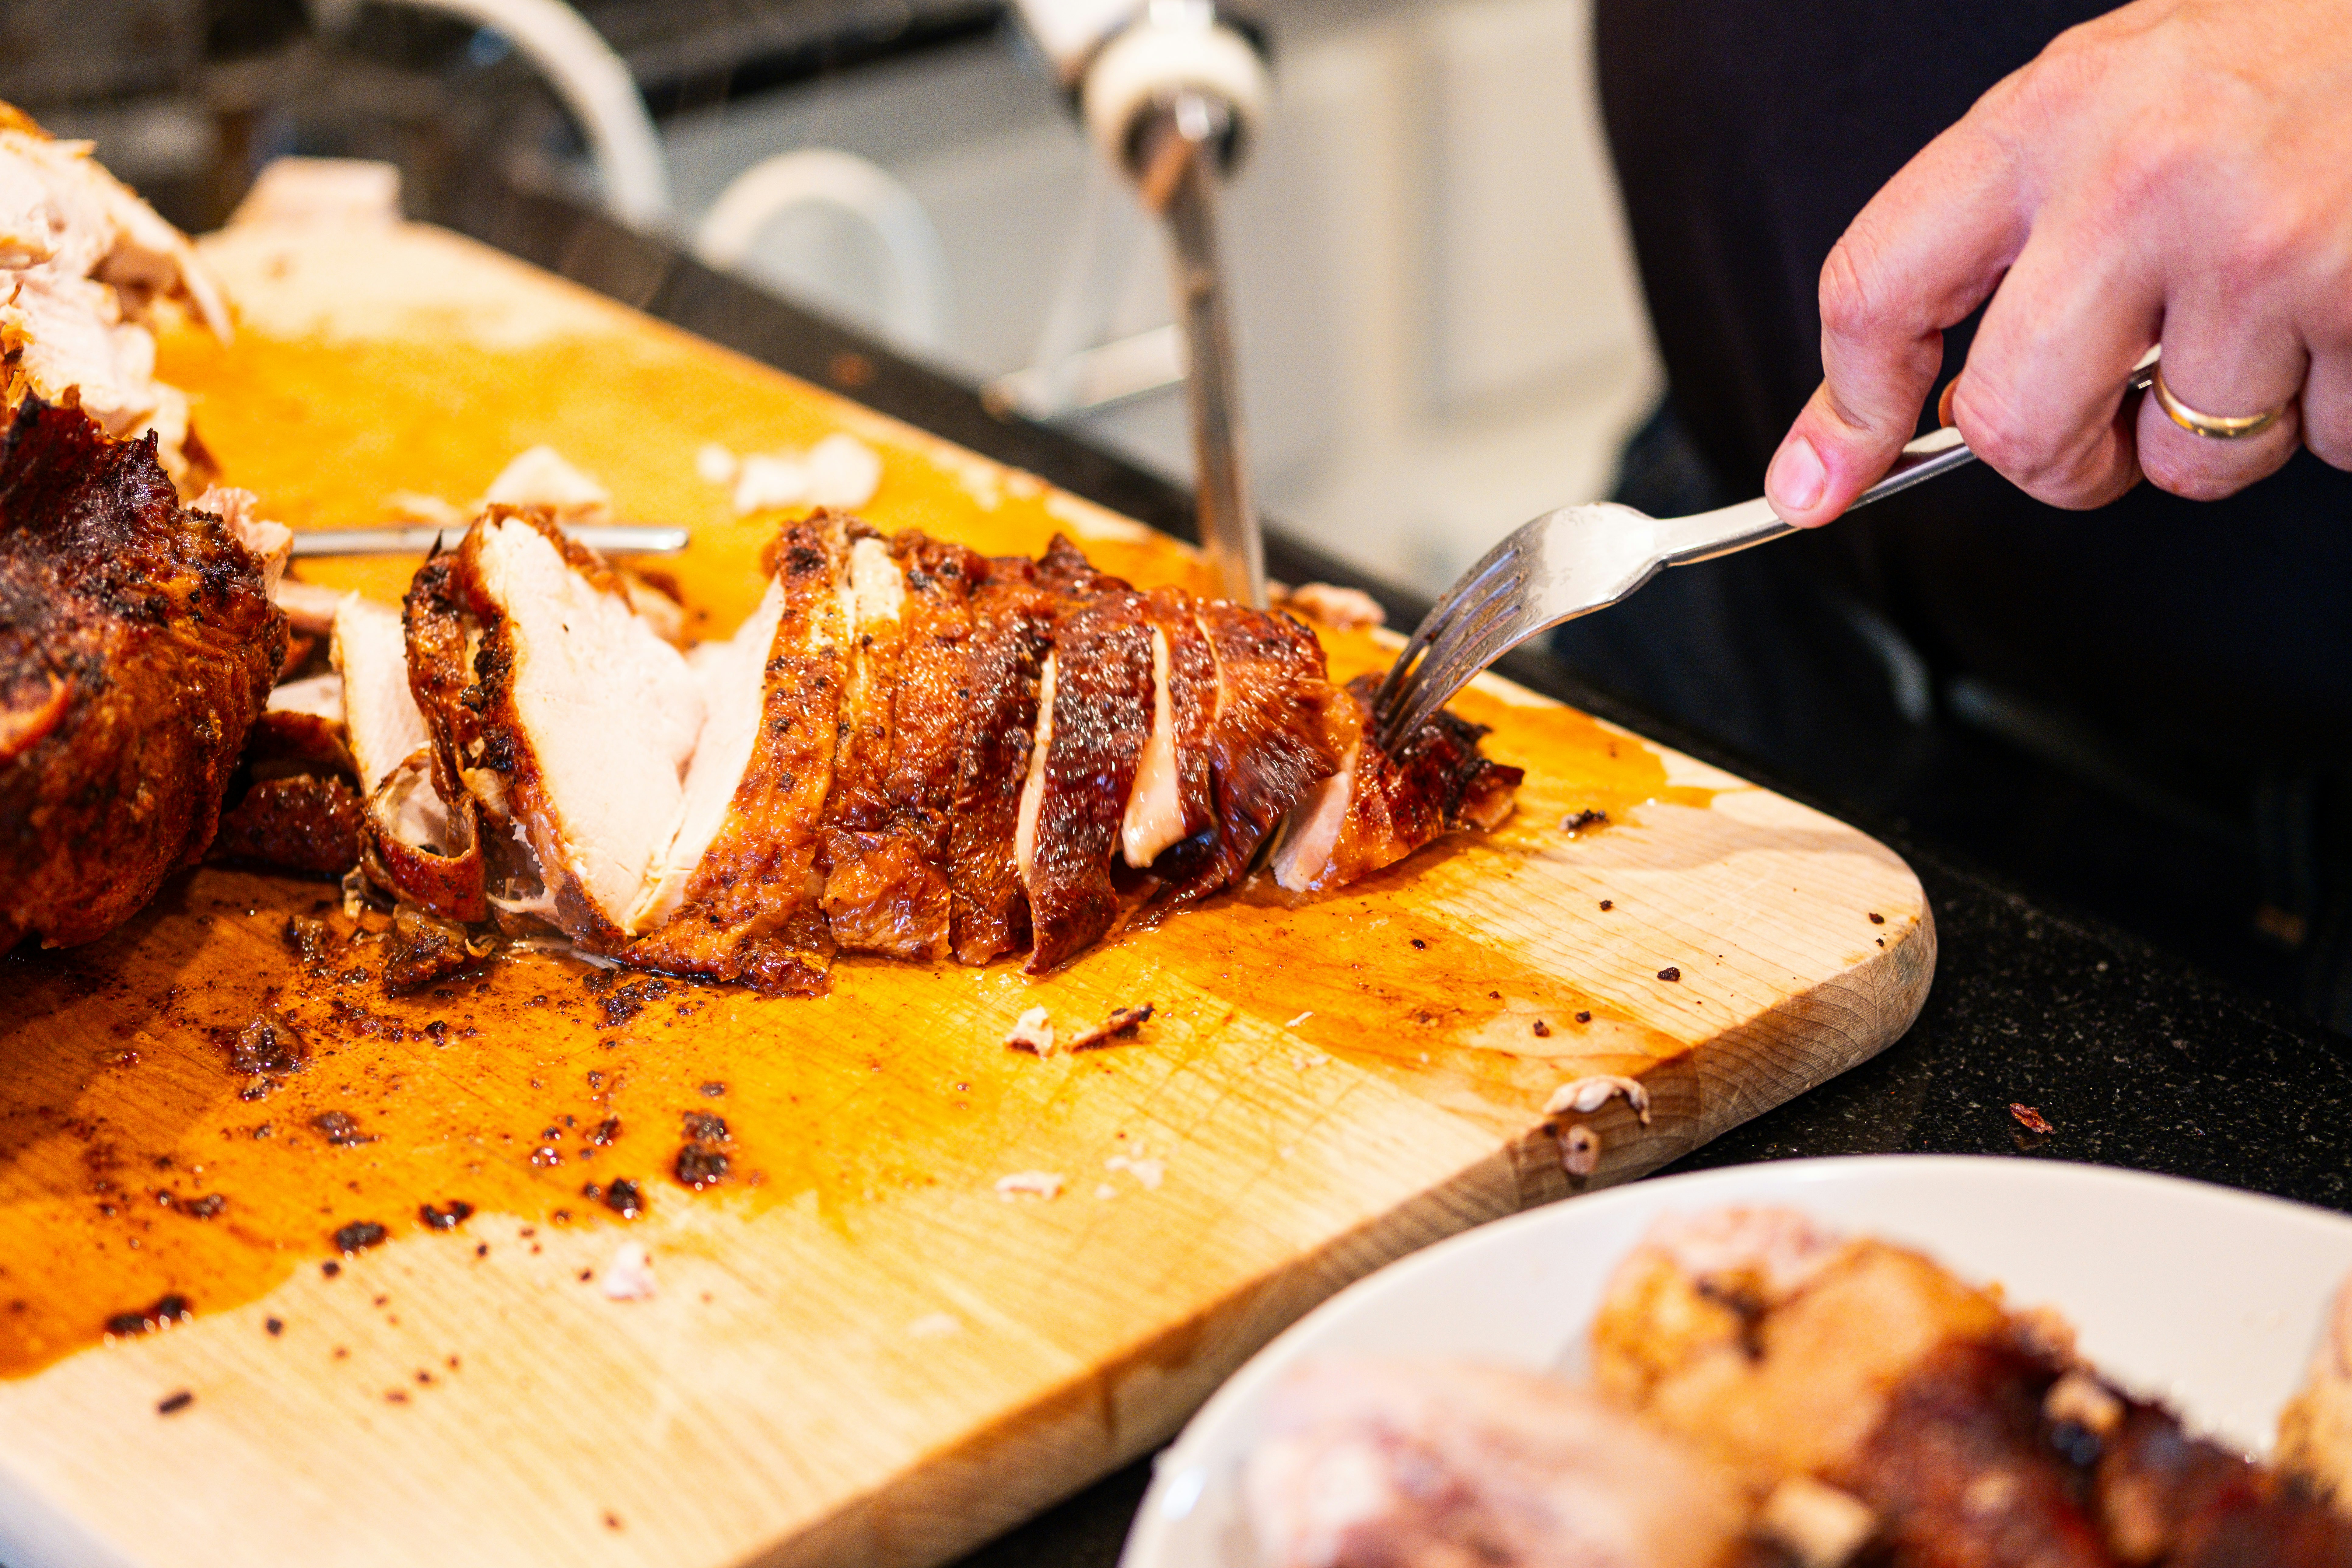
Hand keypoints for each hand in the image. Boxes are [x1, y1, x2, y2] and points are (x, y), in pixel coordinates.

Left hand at [1764, 0, 2351, 524]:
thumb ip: (2008, 236)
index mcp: (2051, 119)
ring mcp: (2259, 245)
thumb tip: (1882, 412)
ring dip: (2227, 428)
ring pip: (2185, 458)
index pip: (1879, 289)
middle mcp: (2140, 180)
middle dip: (2063, 463)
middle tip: (2108, 427)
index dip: (1846, 409)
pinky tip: (2347, 308)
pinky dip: (2337, 406)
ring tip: (2277, 316)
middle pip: (2018, 424)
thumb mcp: (2118, 101)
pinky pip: (2322, 440)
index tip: (1821, 476)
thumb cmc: (2294, 56)